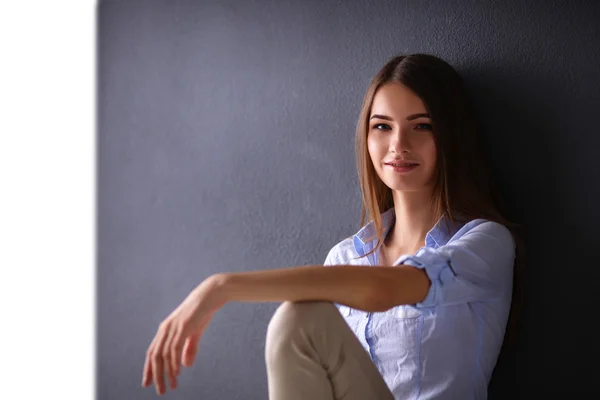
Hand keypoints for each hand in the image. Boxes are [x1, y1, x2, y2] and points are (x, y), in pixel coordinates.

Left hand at [141, 274, 226, 394]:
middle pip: (155, 356)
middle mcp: (165, 329)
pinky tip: (177, 373)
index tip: (147, 383)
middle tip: (160, 391)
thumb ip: (189, 348)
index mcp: (165, 329)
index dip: (148, 369)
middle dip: (155, 375)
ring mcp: (173, 327)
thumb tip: (185, 365)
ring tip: (171, 386)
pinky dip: (174, 362)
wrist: (211, 295)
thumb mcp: (195, 333)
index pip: (152, 352)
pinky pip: (175, 348)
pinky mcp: (183, 326)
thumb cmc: (202, 312)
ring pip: (164, 355)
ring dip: (166, 373)